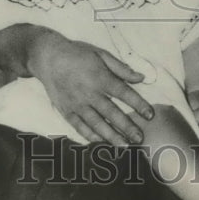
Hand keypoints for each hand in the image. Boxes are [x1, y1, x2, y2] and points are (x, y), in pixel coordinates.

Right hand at [29, 32, 154, 145]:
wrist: (48, 57)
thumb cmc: (77, 53)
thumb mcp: (101, 54)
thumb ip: (121, 68)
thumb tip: (141, 78)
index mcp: (100, 77)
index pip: (124, 93)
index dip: (138, 104)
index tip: (150, 114)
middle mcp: (89, 93)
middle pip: (112, 113)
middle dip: (127, 127)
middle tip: (139, 138)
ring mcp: (77, 104)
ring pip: (97, 124)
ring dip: (111, 136)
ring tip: (124, 146)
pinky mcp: (66, 111)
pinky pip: (80, 127)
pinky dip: (90, 136)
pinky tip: (100, 142)